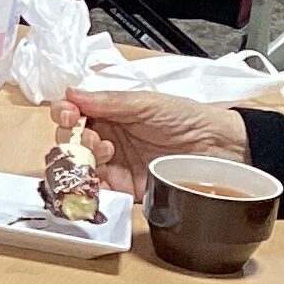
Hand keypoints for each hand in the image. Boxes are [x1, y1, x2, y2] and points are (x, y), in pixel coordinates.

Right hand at [59, 87, 246, 199]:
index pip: (73, 113)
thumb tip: (71, 93)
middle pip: (69, 141)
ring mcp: (114, 165)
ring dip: (82, 161)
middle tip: (91, 138)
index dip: (64, 114)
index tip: (68, 115)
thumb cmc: (188, 118)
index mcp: (110, 113)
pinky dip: (91, 187)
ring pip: (78, 167)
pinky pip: (98, 191)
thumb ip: (109, 101)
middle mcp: (107, 138)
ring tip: (106, 154)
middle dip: (72, 139)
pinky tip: (99, 179)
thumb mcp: (147, 104)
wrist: (220, 148)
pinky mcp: (124, 189)